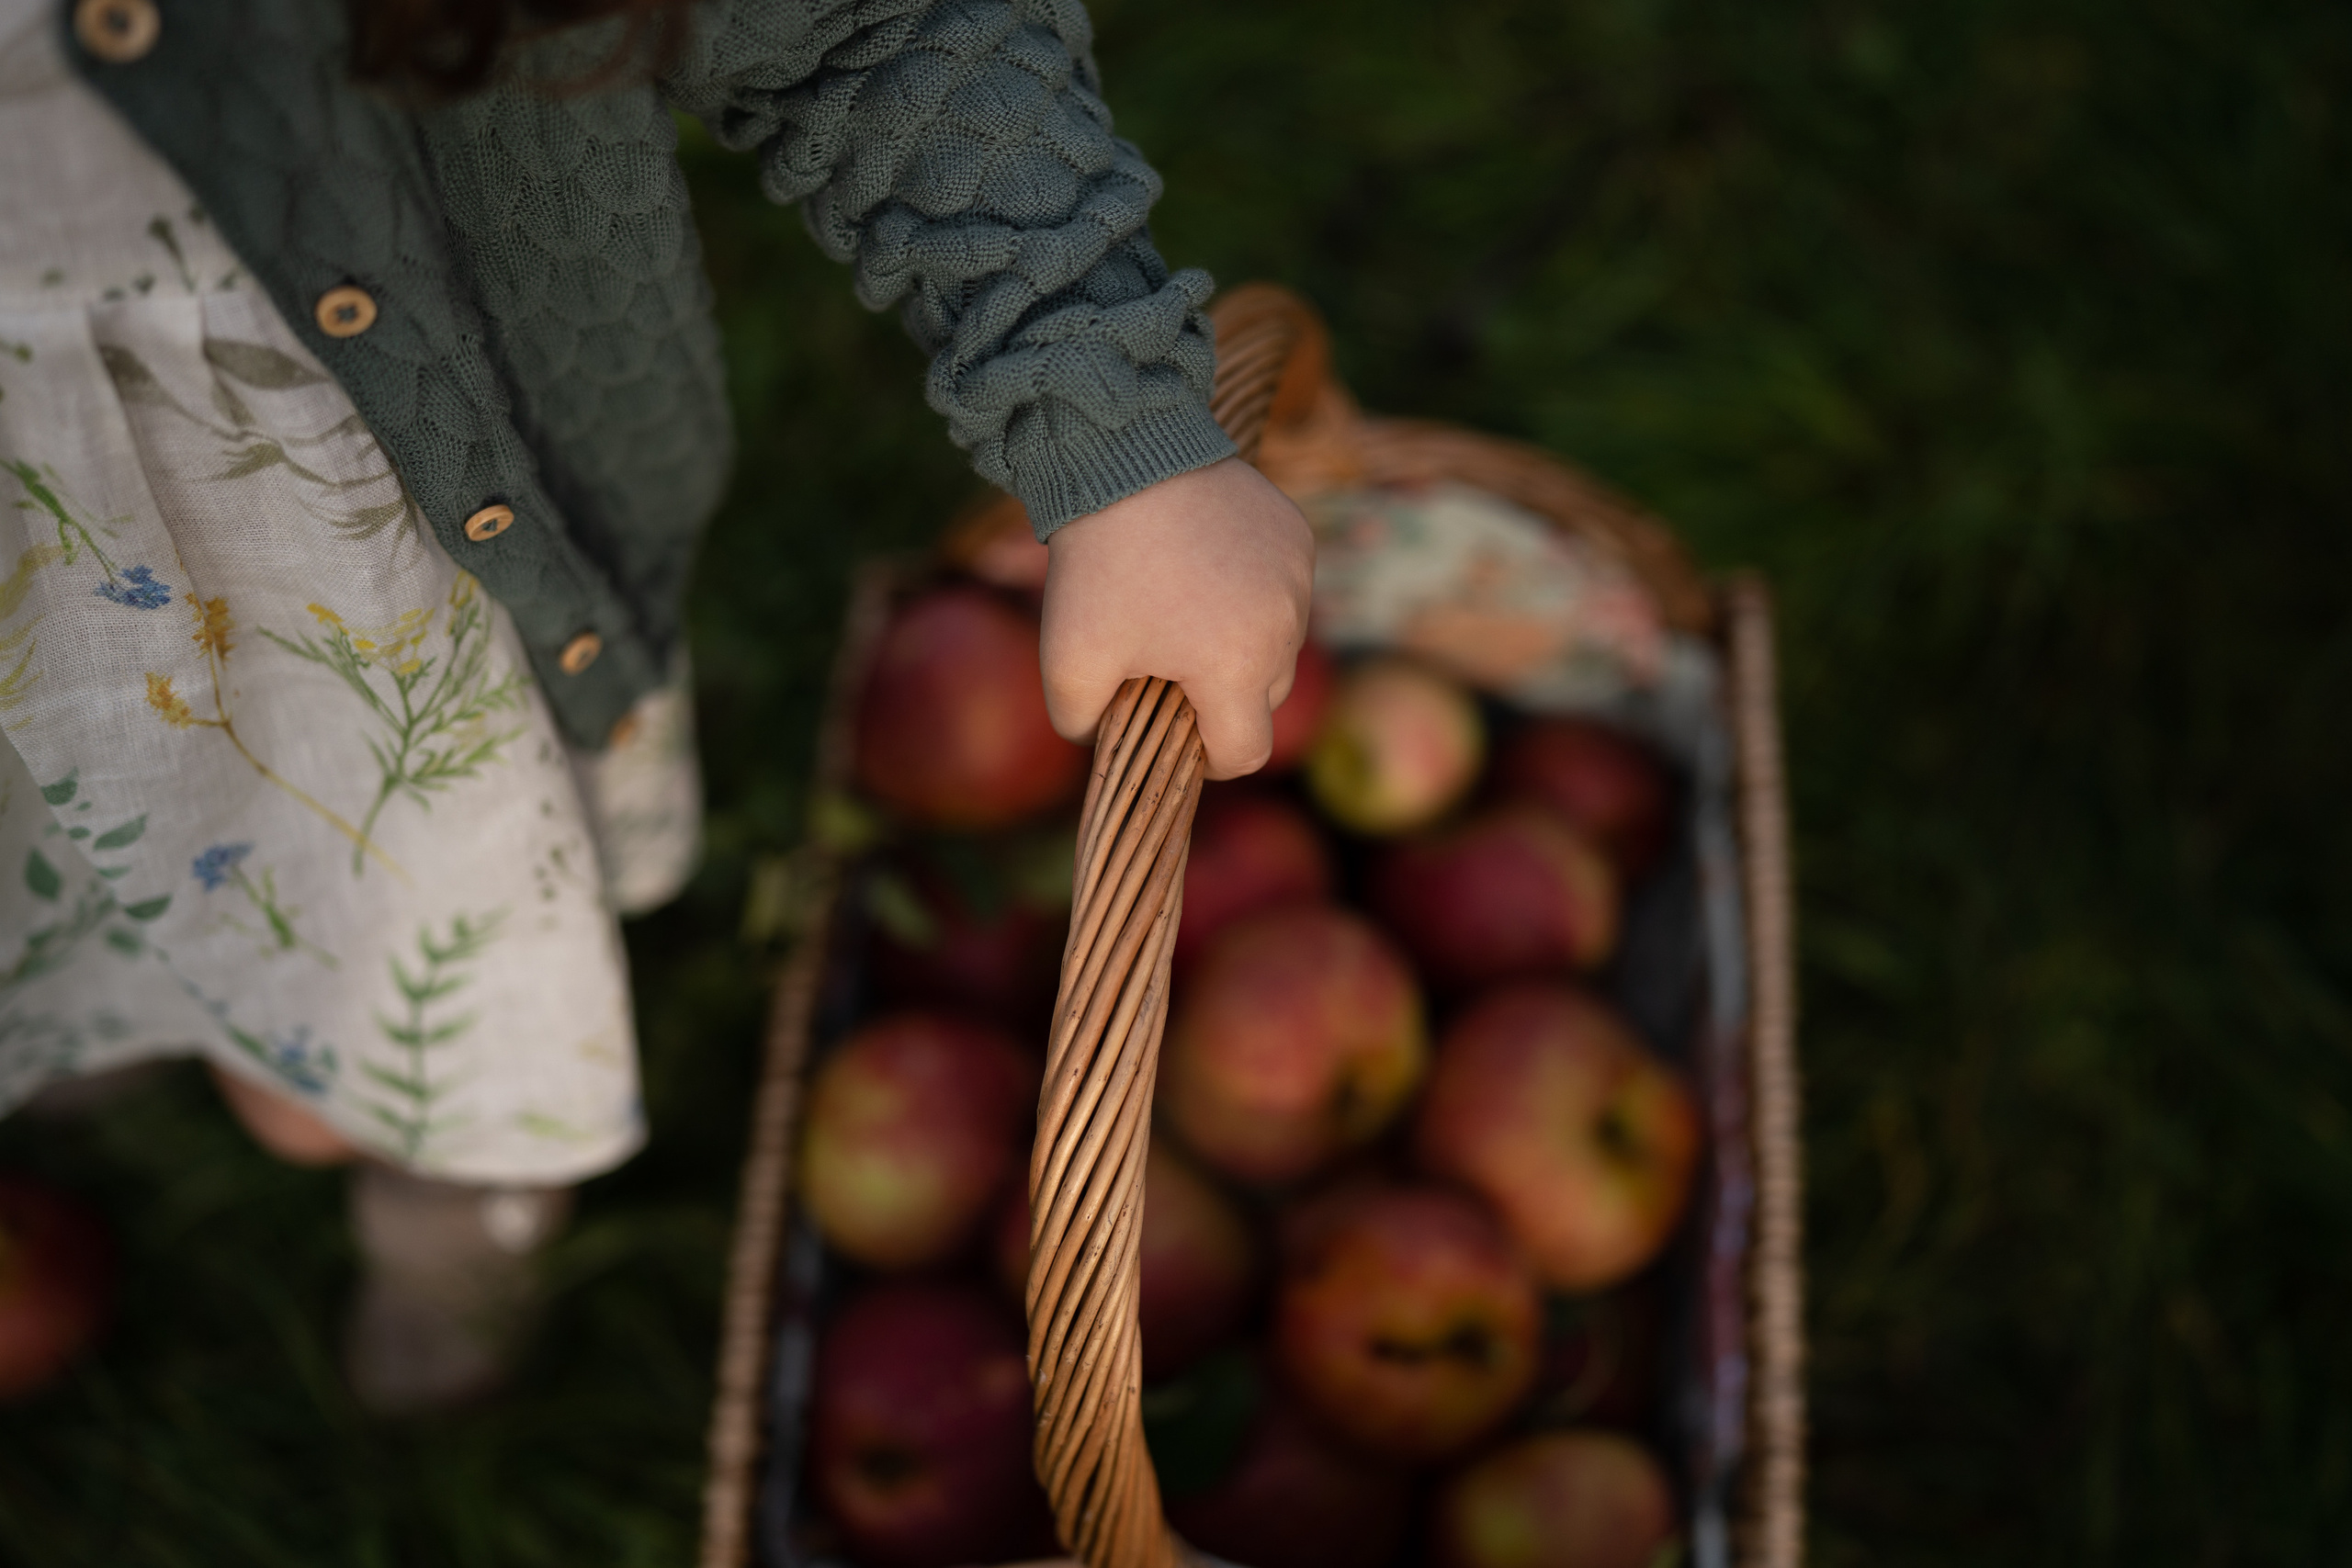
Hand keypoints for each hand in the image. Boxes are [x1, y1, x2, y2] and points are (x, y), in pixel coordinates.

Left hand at [1042, 458, 1314, 778]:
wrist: (1123, 457)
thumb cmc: (1098, 567)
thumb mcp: (1067, 661)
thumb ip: (1081, 724)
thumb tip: (1102, 739)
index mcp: (1236, 668)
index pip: (1245, 753)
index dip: (1207, 760)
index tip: (1176, 735)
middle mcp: (1284, 628)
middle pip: (1263, 698)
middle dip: (1218, 696)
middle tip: (1165, 664)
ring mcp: (1297, 579)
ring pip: (1276, 644)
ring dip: (1239, 644)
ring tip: (1182, 609)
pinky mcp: (1296, 538)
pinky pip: (1283, 591)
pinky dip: (1250, 594)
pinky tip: (1204, 566)